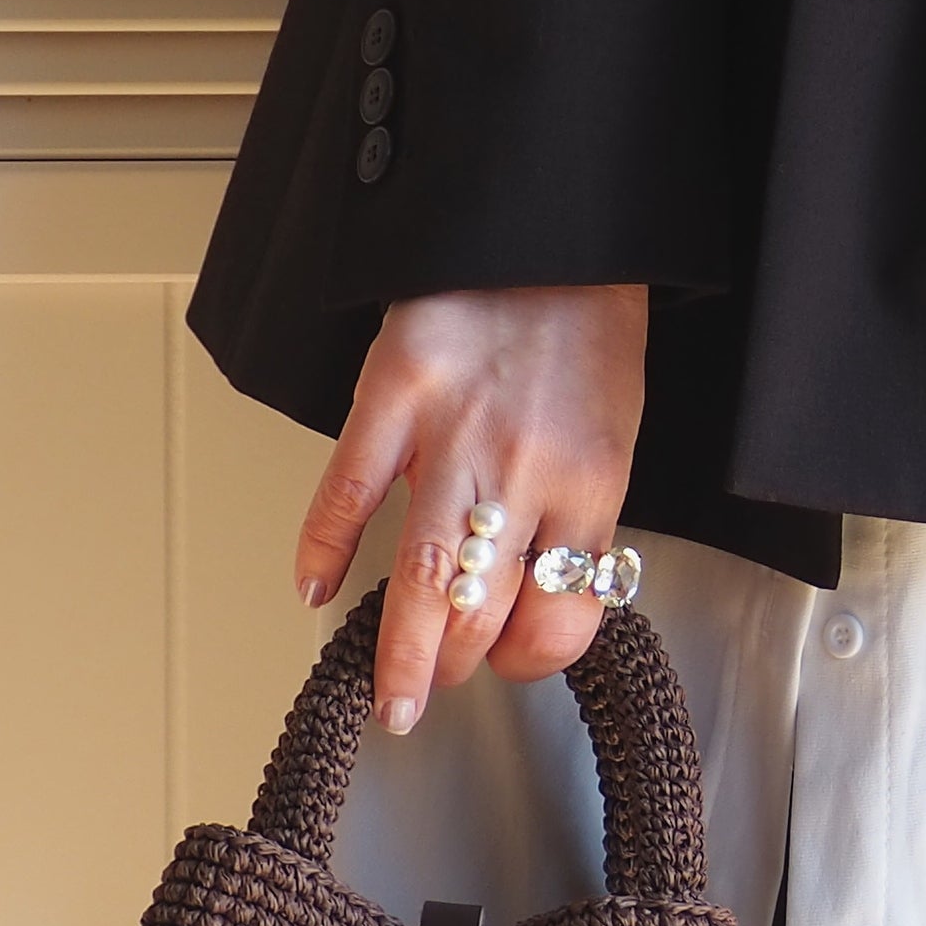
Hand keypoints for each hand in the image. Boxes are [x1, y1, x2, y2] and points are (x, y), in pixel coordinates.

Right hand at [291, 283, 651, 731]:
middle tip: (435, 685)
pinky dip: (324, 549)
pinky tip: (314, 591)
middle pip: (485, 610)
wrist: (554, 230)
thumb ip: (571, 511)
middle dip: (458, 665)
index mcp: (591, 481)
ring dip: (401, 653)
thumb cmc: (587, 326)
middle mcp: (526, 470)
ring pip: (422, 577)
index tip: (511, 662)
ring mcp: (455, 435)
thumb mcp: (611, 430)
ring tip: (390, 695)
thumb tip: (527, 589)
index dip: (533, 657)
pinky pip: (349, 492)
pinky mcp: (395, 394)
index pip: (564, 613)